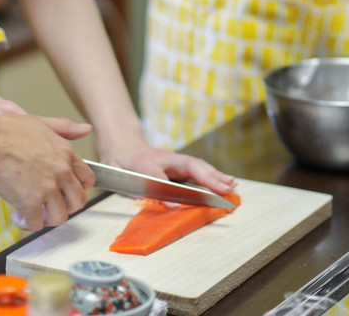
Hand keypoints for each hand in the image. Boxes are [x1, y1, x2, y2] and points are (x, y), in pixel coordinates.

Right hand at [0, 114, 95, 231]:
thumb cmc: (6, 131)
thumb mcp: (41, 123)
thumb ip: (65, 128)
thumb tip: (86, 129)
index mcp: (66, 153)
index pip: (88, 179)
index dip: (79, 189)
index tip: (68, 192)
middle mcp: (61, 172)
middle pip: (78, 201)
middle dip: (66, 206)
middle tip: (51, 205)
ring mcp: (46, 188)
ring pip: (60, 217)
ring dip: (48, 218)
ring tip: (36, 212)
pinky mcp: (29, 203)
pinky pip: (37, 224)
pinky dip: (27, 223)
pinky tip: (18, 215)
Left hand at [101, 142, 236, 195]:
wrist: (122, 146)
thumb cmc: (120, 163)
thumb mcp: (117, 173)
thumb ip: (138, 187)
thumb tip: (164, 202)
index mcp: (144, 161)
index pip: (155, 173)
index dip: (165, 187)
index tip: (175, 203)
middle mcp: (164, 158)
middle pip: (188, 166)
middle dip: (207, 177)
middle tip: (225, 188)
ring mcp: (174, 161)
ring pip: (197, 166)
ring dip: (215, 176)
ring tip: (231, 185)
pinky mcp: (179, 165)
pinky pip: (198, 170)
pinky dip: (213, 176)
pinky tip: (225, 182)